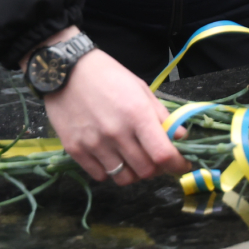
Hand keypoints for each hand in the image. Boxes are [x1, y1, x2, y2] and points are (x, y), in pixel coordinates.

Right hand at [33, 32, 187, 184]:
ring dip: (133, 173)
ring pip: (123, 178)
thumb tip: (181, 136)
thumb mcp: (140, 89)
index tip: (181, 165)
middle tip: (154, 159)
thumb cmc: (108, 76)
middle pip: (145, 171)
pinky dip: (110, 171)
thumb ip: (161, 115)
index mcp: (137, 115)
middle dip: (156, 168)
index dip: (176, 165)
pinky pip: (99, 176)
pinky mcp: (75, 150)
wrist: (67, 70)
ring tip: (133, 160)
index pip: (163, 154)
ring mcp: (94, 144)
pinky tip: (111, 157)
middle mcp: (117, 133)